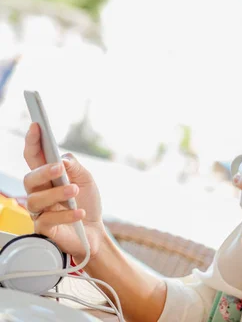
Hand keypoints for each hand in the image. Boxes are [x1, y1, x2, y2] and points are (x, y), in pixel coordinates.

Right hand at [23, 122, 105, 261]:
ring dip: (57, 193)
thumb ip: (73, 167)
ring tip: (74, 191)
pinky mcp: (43, 228)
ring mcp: (39, 210)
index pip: (34, 156)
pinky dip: (67, 214)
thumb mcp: (86, 180)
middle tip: (59, 169)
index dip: (33, 141)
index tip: (36, 126)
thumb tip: (61, 159)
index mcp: (48, 176)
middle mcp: (39, 191)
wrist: (94, 231)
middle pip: (29, 178)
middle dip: (44, 171)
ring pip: (36, 199)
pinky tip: (80, 212)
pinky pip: (48, 219)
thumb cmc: (87, 202)